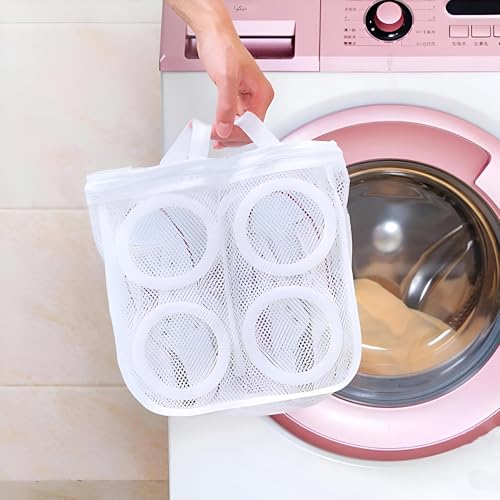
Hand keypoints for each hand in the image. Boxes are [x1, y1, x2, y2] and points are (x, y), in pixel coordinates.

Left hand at [196, 31, 273, 147]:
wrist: (213, 34)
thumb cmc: (224, 47)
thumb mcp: (226, 78)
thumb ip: (226, 107)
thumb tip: (225, 129)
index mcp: (262, 94)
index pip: (255, 127)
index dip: (237, 134)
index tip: (221, 135)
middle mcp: (257, 98)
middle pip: (248, 130)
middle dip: (231, 135)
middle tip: (214, 136)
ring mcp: (247, 99)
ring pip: (240, 126)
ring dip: (226, 133)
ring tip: (212, 134)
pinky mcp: (236, 98)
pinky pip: (233, 119)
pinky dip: (223, 125)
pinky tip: (215, 129)